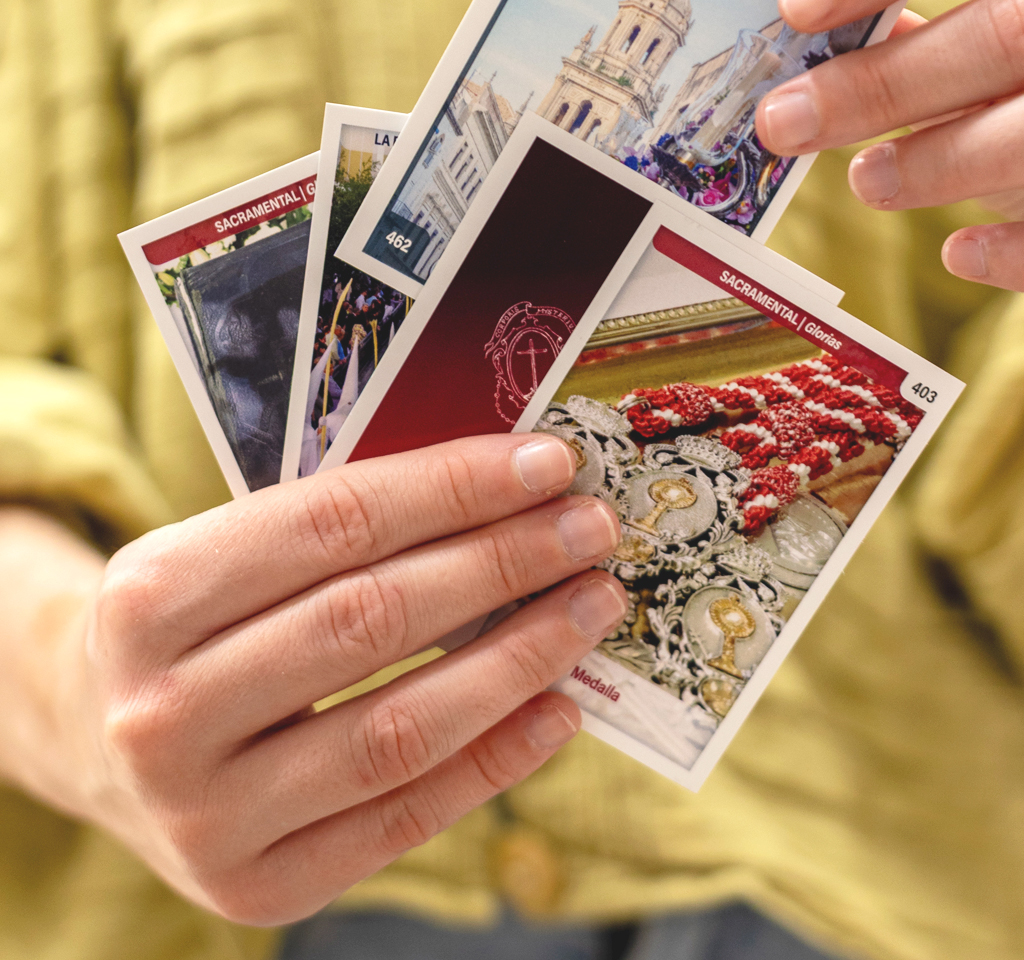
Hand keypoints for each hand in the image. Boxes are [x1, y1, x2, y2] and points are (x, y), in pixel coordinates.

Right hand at [43, 435, 622, 924]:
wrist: (104, 741)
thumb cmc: (199, 623)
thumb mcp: (230, 552)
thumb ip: (345, 526)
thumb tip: (507, 490)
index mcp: (148, 596)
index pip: (334, 523)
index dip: (455, 487)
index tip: (548, 463)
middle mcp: (161, 711)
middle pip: (374, 620)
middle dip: (504, 563)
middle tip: (590, 529)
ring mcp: (203, 814)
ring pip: (400, 728)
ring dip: (520, 659)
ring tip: (590, 607)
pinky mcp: (255, 888)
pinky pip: (404, 817)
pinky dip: (496, 758)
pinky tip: (560, 706)